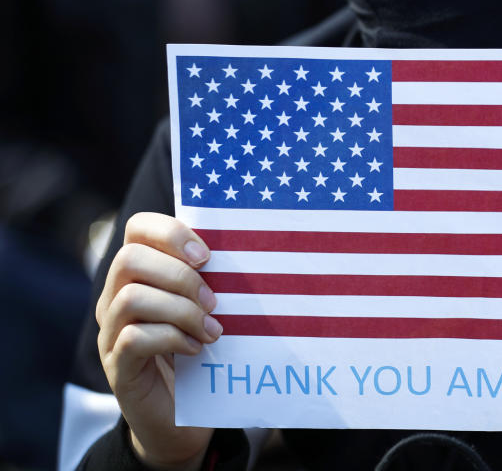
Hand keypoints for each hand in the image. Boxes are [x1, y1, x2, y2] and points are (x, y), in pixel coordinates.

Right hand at [96, 212, 221, 469]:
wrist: (181, 418)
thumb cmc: (200, 350)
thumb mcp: (205, 307)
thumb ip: (212, 278)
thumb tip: (247, 247)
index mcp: (138, 274)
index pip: (137, 228)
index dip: (170, 231)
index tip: (206, 256)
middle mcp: (114, 298)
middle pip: (130, 258)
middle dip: (180, 276)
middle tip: (214, 301)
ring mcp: (110, 333)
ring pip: (131, 297)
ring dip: (181, 310)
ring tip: (212, 330)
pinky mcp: (117, 367)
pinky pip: (133, 339)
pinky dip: (172, 338)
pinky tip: (196, 349)